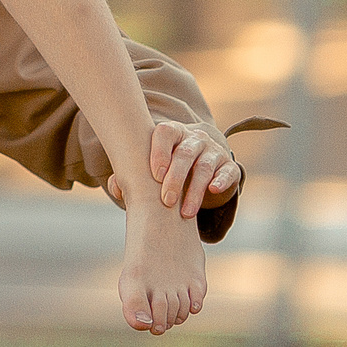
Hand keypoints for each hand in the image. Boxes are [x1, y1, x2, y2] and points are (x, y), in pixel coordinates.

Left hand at [105, 120, 241, 218]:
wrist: (202, 162)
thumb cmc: (169, 166)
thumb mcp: (155, 166)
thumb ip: (133, 174)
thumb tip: (117, 187)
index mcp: (173, 133)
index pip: (165, 133)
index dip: (159, 151)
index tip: (154, 174)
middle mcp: (195, 138)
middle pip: (185, 153)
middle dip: (175, 178)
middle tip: (166, 201)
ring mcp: (213, 151)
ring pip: (204, 167)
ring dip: (194, 191)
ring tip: (185, 213)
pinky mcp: (229, 166)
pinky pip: (227, 171)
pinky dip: (221, 180)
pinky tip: (213, 190)